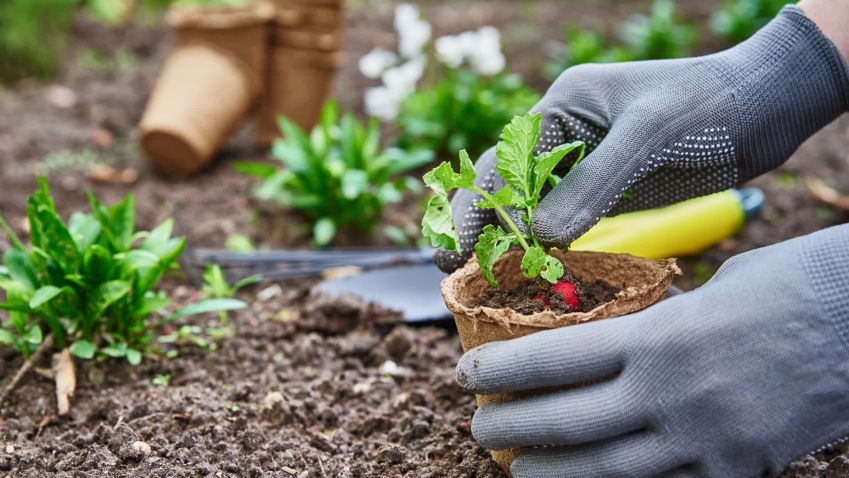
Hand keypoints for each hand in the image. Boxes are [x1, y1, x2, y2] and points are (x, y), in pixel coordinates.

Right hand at [434, 5, 848, 272]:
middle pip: (503, 185)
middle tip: (450, 269)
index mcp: (560, 108)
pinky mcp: (605, 192)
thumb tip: (543, 239)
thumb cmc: (705, 106)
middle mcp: (563, 137)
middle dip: (476, 224)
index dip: (475, 205)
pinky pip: (564, 222)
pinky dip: (544, 247)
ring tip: (480, 280)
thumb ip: (594, 185)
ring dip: (506, 240)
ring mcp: (583, 166)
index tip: (455, 247)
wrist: (763, 107)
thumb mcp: (647, 137)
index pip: (502, 162)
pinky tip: (533, 272)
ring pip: (529, 208)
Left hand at [456, 225, 848, 477]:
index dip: (499, 369)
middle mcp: (672, 394)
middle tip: (479, 428)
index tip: (465, 373)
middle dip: (509, 428)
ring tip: (518, 469)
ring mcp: (706, 441)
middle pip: (565, 423)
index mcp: (659, 335)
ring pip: (604, 473)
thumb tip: (616, 344)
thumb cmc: (791, 285)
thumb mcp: (709, 292)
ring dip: (550, 474)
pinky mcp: (739, 470)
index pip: (553, 359)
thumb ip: (657, 324)